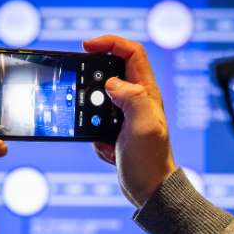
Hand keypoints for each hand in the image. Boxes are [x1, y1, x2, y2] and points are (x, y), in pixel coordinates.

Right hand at [83, 35, 175, 207]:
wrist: (149, 190)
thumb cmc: (150, 161)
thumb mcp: (143, 127)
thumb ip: (132, 99)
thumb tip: (113, 83)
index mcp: (146, 92)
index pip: (130, 52)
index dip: (109, 43)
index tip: (86, 46)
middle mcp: (137, 99)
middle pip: (111, 70)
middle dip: (92, 82)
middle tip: (83, 94)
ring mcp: (125, 114)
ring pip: (98, 98)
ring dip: (90, 113)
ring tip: (99, 134)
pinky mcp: (115, 129)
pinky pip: (94, 122)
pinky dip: (93, 134)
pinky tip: (105, 148)